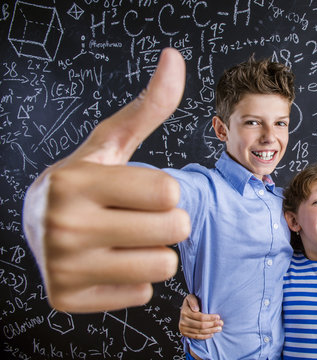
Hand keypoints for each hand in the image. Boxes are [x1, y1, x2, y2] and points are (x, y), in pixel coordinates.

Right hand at [23, 48, 189, 312]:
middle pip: (174, 229)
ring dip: (154, 252)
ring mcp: (64, 266)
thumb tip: (175, 58)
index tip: (141, 190)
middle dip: (167, 221)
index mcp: (76, 180)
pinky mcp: (67, 298)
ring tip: (126, 240)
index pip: (169, 192)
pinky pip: (141, 293)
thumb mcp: (112, 142)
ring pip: (163, 265)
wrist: (37, 224)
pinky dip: (134, 280)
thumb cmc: (85, 181)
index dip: (165, 191)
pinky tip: (110, 263)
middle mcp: (64, 224)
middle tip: (137, 216)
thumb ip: (148, 106)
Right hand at [179, 294, 222, 339]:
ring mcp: (183, 329)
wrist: (183, 310)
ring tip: (219, 329)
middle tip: (221, 323)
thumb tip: (196, 309)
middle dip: (212, 324)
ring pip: (199, 331)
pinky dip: (204, 336)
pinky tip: (212, 334)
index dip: (210, 318)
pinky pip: (196, 337)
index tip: (218, 317)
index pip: (200, 317)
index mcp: (185, 312)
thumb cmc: (190, 303)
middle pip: (201, 325)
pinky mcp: (185, 334)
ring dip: (210, 331)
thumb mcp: (190, 297)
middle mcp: (183, 322)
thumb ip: (193, 301)